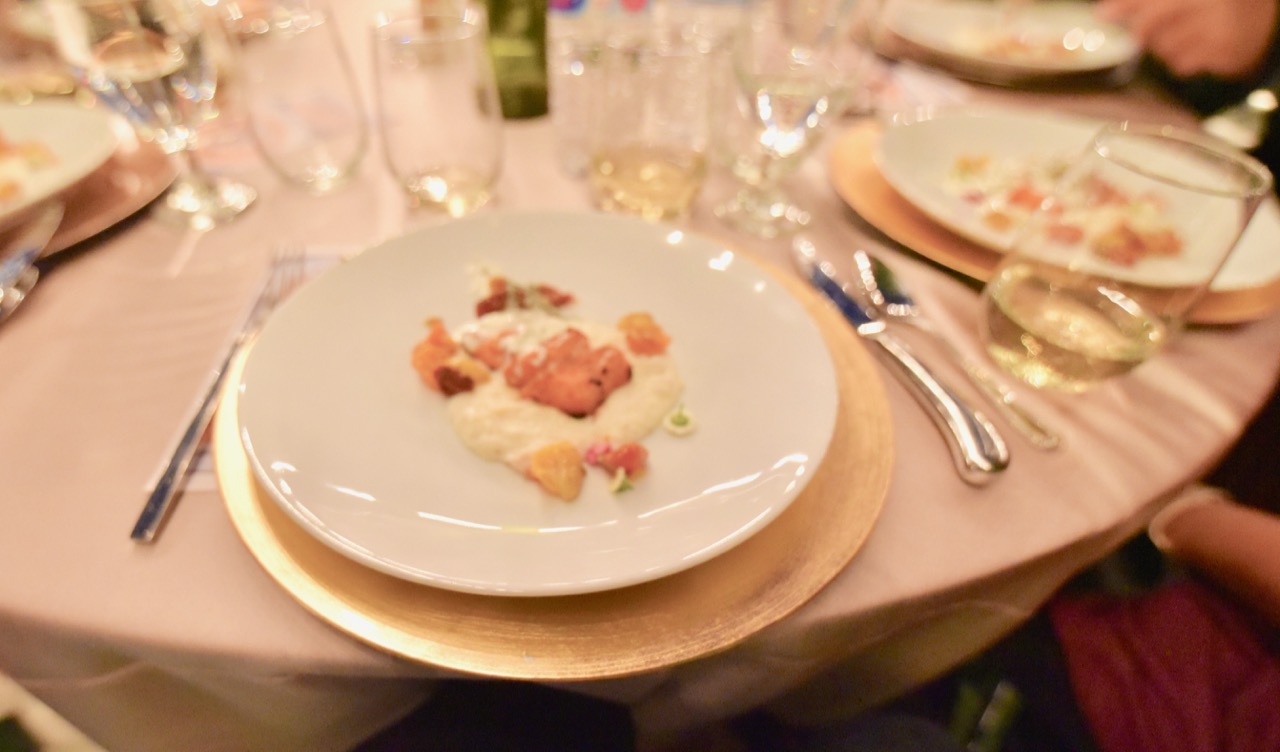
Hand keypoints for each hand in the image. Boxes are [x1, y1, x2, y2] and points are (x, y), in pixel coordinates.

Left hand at [1097, 0, 1277, 78]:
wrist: (1260, 21)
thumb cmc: (1213, 5)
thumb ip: (1145, 2)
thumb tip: (1103, 13)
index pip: (1154, 5)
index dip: (1126, 8)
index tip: (1103, 14)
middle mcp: (1212, 7)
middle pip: (1151, 31)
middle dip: (1145, 31)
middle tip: (1154, 27)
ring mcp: (1220, 32)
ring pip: (1164, 51)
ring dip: (1166, 45)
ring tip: (1188, 31)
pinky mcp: (1225, 55)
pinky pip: (1183, 65)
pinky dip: (1184, 58)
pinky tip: (1200, 44)